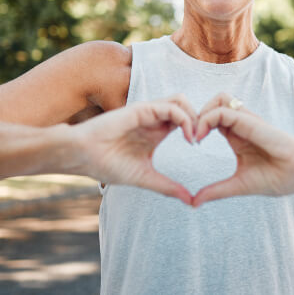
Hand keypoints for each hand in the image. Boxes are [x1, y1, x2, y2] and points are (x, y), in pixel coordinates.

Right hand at [71, 95, 196, 204]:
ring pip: (181, 101)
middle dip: (200, 119)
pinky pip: (171, 107)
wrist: (82, 156)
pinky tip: (187, 136)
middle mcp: (155, 118)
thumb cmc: (108, 165)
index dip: (198, 129)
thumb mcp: (145, 177)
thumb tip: (190, 201)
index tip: (201, 148)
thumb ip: (168, 186)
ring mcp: (149, 112)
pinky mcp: (142, 109)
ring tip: (195, 138)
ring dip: (194, 116)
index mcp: (157, 131)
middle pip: (187, 107)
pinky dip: (184, 118)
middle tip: (202, 139)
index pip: (185, 120)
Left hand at [193, 93, 293, 206]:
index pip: (212, 117)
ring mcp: (247, 120)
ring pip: (219, 99)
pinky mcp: (252, 122)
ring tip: (195, 135)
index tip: (190, 143)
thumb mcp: (239, 184)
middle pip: (213, 103)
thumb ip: (217, 190)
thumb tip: (193, 202)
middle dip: (196, 115)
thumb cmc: (278, 177)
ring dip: (202, 112)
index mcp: (236, 135)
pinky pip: (225, 110)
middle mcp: (241, 124)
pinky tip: (201, 136)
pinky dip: (208, 118)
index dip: (197, 125)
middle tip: (189, 136)